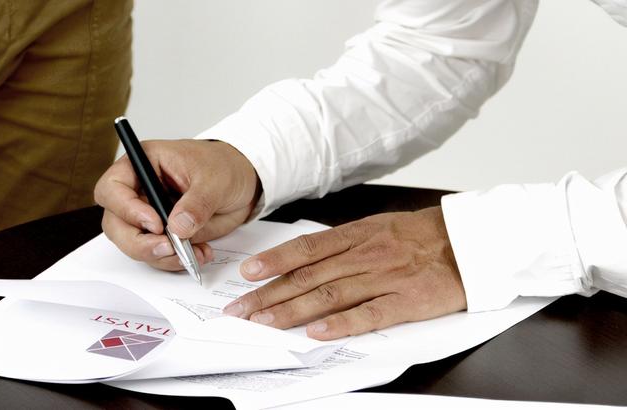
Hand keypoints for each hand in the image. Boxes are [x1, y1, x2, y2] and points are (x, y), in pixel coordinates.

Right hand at [94, 139, 260, 270]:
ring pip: (135, 245)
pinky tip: (199, 254)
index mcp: (143, 164)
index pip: (112, 189)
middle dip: (139, 243)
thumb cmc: (224, 166)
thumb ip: (197, 202)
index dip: (127, 210)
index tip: (155, 224)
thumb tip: (178, 227)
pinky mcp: (163, 235)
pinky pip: (158, 255)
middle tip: (168, 248)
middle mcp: (139, 192)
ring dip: (160, 256)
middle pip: (116, 224)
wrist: (243, 183)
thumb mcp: (215, 178)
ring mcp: (149, 216)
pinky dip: (175, 260)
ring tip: (192, 253)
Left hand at [223, 207, 466, 339]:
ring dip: (293, 311)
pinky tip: (317, 333)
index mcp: (358, 234)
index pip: (307, 249)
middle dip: (270, 293)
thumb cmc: (421, 235)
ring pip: (330, 295)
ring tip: (264, 323)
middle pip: (309, 276)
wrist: (468, 242)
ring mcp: (385, 278)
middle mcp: (365, 255)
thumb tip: (308, 256)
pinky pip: (368, 314)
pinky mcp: (406, 301)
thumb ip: (345, 243)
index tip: (248, 274)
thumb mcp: (379, 226)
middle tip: (242, 308)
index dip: (274, 261)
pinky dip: (341, 324)